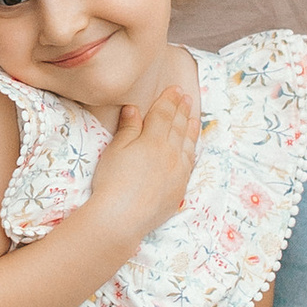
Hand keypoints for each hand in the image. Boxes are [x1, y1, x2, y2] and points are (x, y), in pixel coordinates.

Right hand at [87, 74, 199, 248]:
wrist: (123, 217)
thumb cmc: (113, 181)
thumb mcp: (116, 150)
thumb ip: (129, 128)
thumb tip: (134, 108)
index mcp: (154, 140)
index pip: (164, 114)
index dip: (169, 100)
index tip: (175, 89)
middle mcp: (171, 153)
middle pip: (178, 126)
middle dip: (182, 110)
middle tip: (186, 97)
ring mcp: (178, 171)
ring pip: (187, 144)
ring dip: (190, 128)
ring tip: (194, 118)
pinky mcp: (179, 188)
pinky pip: (189, 163)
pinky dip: (192, 151)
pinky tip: (191, 148)